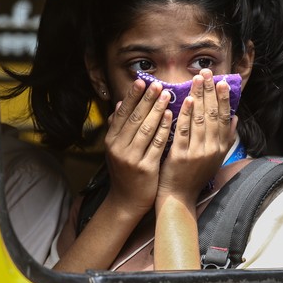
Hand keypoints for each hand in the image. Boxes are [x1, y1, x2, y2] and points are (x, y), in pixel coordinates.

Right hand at [104, 79, 172, 212]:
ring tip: (167, 95)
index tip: (141, 81)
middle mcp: (118, 147)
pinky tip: (171, 116)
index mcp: (111, 140)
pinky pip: (157, 144)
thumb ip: (117, 127)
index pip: (122, 113)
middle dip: (147, 99)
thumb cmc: (125, 171)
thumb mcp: (116, 149)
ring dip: (157, 110)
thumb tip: (117, 104)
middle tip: (158, 84)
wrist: (127, 201)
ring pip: (146, 129)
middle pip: (134, 118)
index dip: (132, 96)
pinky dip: (163, 129)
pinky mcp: (145, 167)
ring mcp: (131, 158)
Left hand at [157, 69, 237, 204]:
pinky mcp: (180, 156)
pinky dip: (185, 114)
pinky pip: (183, 131)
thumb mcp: (216, 158)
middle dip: (210, 91)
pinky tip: (186, 100)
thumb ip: (227, 138)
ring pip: (200, 119)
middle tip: (207, 73)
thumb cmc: (195, 176)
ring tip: (197, 79)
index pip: (225, 118)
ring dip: (199, 97)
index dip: (224, 99)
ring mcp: (196, 152)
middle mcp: (212, 149)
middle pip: (213, 114)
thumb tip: (237, 117)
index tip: (222, 81)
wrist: (179, 197)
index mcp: (220, 148)